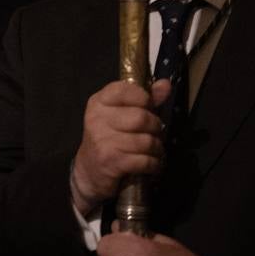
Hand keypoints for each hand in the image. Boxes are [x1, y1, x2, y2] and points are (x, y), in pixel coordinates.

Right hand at [70, 79, 169, 215]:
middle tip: (153, 134)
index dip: (144, 98)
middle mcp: (97, 119)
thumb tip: (165, 84)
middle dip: (155, 128)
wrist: (89, 171)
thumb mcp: (120, 115)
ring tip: (153, 151)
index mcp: (99, 102)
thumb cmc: (108, 139)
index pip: (126, 89)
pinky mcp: (111, 161)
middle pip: (141, 117)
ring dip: (156, 149)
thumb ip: (143, 99)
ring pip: (146, 141)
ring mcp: (103, 140)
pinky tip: (151, 164)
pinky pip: (145, 160)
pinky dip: (154, 164)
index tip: (147, 107)